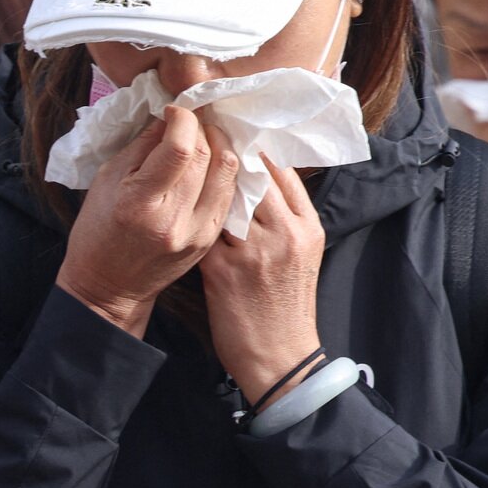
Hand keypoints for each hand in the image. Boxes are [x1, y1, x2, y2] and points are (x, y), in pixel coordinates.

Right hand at [57, 106, 237, 336]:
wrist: (110, 286)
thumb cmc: (99, 230)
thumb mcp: (108, 181)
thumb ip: (143, 146)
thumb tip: (170, 116)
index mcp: (140, 203)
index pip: (180, 149)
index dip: (184, 119)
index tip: (176, 110)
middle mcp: (174, 219)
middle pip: (207, 156)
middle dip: (203, 127)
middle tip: (193, 118)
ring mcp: (198, 232)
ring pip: (228, 173)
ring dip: (221, 145)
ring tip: (206, 134)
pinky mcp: (211, 239)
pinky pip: (230, 194)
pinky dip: (225, 170)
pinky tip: (214, 160)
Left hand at [199, 156, 325, 406]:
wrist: (281, 357)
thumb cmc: (290, 307)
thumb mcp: (305, 256)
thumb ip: (289, 221)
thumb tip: (264, 186)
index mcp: (309, 228)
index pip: (285, 174)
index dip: (259, 151)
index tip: (238, 134)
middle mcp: (285, 234)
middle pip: (256, 177)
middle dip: (231, 152)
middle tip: (208, 131)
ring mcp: (254, 251)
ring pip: (227, 197)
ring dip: (207, 177)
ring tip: (189, 157)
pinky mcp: (224, 270)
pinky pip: (204, 227)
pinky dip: (190, 212)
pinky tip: (178, 200)